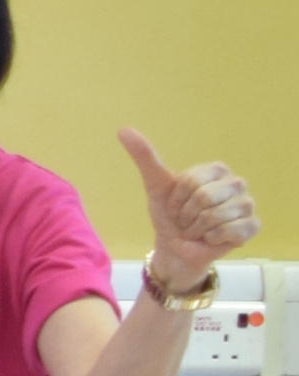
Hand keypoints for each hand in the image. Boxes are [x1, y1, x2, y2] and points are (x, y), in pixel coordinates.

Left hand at [117, 126, 259, 295]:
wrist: (176, 246)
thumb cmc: (169, 214)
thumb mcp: (155, 185)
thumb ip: (144, 157)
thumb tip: (123, 130)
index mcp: (216, 170)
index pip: (191, 181)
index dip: (176, 199)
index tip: (174, 205)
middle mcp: (236, 184)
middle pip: (205, 197)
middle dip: (186, 214)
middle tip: (185, 220)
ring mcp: (247, 204)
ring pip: (216, 216)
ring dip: (197, 228)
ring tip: (197, 229)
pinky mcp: (253, 226)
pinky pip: (230, 231)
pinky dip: (212, 238)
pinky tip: (211, 238)